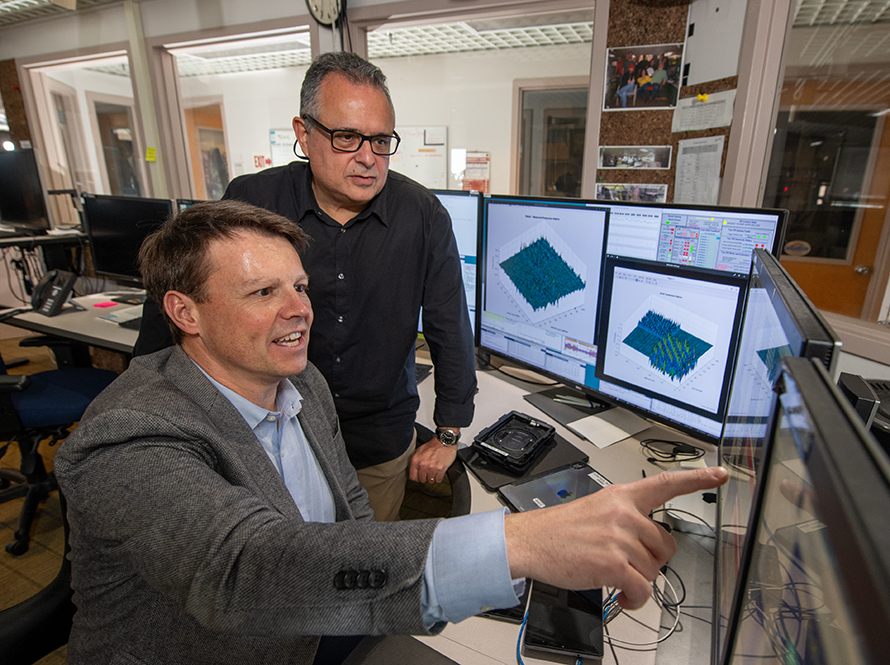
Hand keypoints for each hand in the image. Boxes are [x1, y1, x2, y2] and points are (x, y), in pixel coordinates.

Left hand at [408, 438, 457, 483]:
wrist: (444, 442)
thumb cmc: (433, 445)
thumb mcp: (420, 450)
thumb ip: (415, 460)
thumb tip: (414, 470)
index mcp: (416, 460)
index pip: (413, 477)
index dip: (416, 478)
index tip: (419, 477)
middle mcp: (423, 465)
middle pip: (422, 480)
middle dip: (425, 478)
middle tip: (428, 474)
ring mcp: (432, 468)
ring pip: (431, 481)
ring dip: (432, 478)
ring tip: (434, 472)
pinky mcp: (441, 469)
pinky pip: (438, 480)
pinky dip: (439, 478)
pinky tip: (439, 473)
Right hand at [504, 467, 727, 609]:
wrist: (530, 542)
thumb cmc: (559, 530)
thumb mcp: (595, 510)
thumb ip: (625, 519)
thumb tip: (649, 544)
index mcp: (621, 497)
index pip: (666, 484)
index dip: (697, 479)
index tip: (720, 474)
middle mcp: (624, 514)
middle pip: (665, 545)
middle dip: (651, 561)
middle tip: (628, 564)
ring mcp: (619, 538)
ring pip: (653, 570)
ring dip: (638, 582)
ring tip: (616, 579)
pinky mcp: (613, 563)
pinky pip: (642, 589)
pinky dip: (635, 600)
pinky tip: (623, 597)